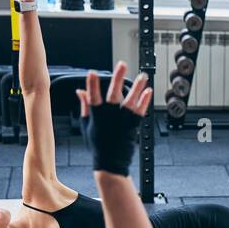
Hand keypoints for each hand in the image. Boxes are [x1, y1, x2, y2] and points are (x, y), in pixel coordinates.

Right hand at [76, 61, 152, 175]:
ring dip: (137, 87)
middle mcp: (110, 116)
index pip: (92, 97)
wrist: (110, 162)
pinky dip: (144, 101)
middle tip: (122, 65)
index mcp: (96, 115)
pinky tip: (148, 91)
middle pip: (113, 93)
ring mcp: (122, 120)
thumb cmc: (98, 144)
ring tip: (143, 76)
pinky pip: (140, 111)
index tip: (92, 73)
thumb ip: (84, 106)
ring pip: (130, 100)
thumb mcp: (86, 125)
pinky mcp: (132, 125)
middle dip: (117, 78)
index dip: (92, 85)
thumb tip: (80, 92)